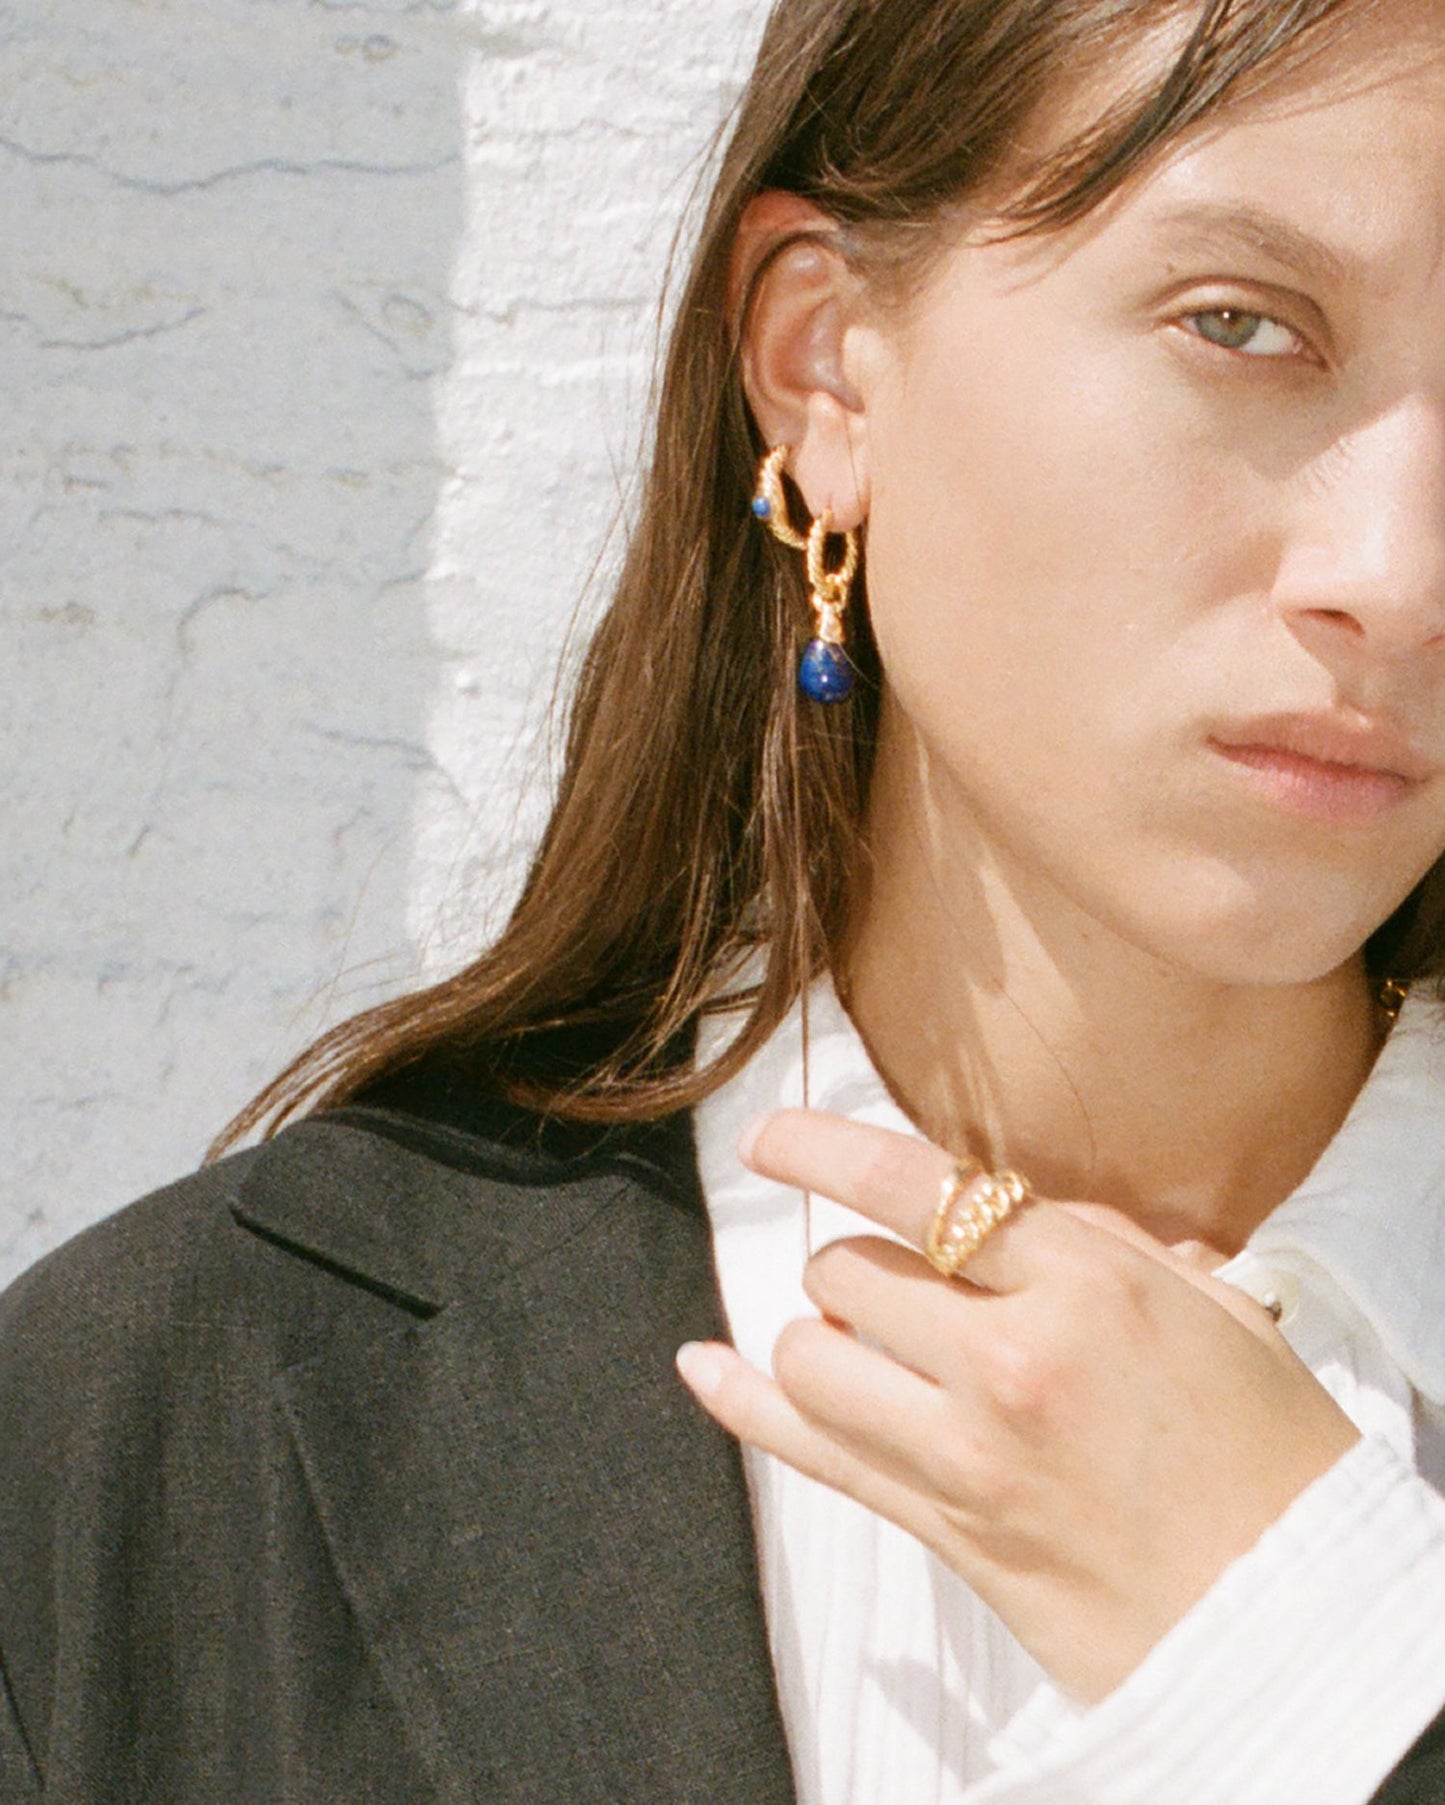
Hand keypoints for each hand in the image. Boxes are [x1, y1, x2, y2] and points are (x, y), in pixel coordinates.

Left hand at [676, 1109, 1360, 1702]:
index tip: (772, 1137)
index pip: (917, 1188)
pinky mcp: (944, 1528)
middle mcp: (1013, 1359)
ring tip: (863, 1344)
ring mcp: (968, 1452)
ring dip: (821, 1335)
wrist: (1293, 1619)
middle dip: (858, 1263)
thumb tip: (1017, 1205)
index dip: (823, 1148)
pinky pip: (810, 1454)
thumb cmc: (1269, 1454)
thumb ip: (1106, 1243)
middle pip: (854, 1271)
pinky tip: (703, 1365)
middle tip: (905, 1286)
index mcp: (1089, 1285)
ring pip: (814, 1356)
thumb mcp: (1217, 1312)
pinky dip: (741, 1403)